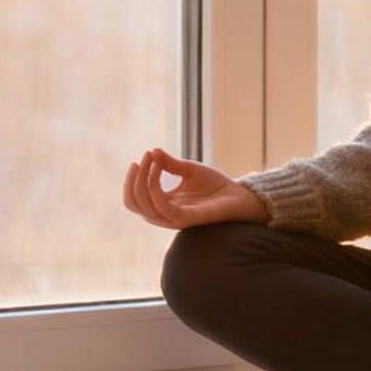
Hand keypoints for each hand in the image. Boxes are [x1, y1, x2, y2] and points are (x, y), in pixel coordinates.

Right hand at [123, 147, 271, 229]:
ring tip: (151, 159)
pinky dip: (154, 186)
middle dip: (133, 179)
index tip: (144, 156)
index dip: (132, 179)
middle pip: (133, 203)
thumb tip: (152, 151)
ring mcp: (174, 218)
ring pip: (143, 207)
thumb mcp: (188, 170)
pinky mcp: (185, 218)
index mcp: (163, 204)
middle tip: (143, 158)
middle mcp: (164, 214)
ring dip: (142, 180)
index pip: (134, 199)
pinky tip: (159, 168)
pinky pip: (161, 207)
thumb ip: (169, 164)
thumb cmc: (215, 185)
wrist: (239, 195)